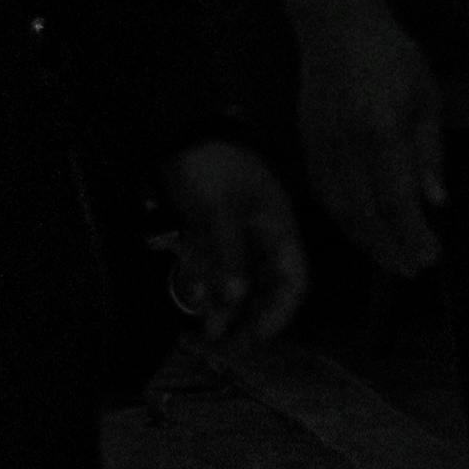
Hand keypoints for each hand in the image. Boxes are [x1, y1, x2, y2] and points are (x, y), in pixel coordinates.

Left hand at [162, 132, 311, 346]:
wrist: (176, 125)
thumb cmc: (208, 163)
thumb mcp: (218, 208)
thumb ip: (228, 253)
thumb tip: (235, 298)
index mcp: (277, 226)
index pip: (293, 278)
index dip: (281, 310)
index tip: (260, 335)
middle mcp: (261, 233)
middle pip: (265, 284)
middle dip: (250, 314)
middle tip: (232, 343)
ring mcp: (234, 230)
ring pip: (238, 277)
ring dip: (226, 303)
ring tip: (209, 330)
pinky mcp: (209, 227)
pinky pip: (215, 263)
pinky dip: (208, 281)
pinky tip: (196, 296)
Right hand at [294, 0, 446, 278]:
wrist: (336, 22)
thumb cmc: (388, 53)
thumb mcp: (425, 98)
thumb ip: (429, 153)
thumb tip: (436, 200)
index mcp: (380, 132)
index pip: (396, 201)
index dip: (412, 235)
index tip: (431, 256)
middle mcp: (346, 143)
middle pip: (366, 212)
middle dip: (390, 247)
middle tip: (411, 269)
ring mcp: (322, 142)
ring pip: (339, 206)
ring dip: (364, 238)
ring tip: (387, 256)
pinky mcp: (308, 138)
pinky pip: (322, 188)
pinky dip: (340, 214)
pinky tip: (356, 225)